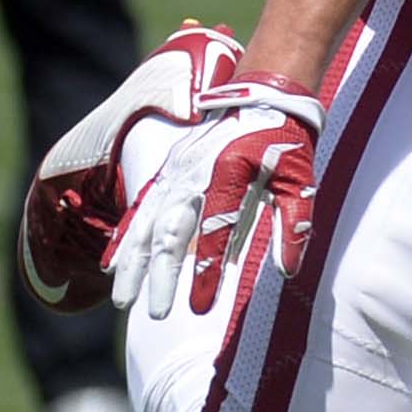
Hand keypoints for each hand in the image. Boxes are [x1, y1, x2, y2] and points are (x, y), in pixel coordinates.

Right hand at [111, 71, 323, 320]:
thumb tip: (288, 271)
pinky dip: (124, 238)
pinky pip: (139, 210)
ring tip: (121, 300)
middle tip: (155, 315)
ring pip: (146, 226)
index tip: (200, 308)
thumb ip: (293, 225)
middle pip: (171, 235)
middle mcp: (193, 177)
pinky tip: (111, 265)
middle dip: (160, 278)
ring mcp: (174, 175)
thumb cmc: (285, 143)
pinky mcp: (166, 174)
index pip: (215, 234)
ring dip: (132, 264)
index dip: (207, 272)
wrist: (261, 97)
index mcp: (229, 178)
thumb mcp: (299, 180)